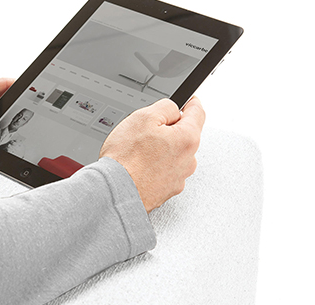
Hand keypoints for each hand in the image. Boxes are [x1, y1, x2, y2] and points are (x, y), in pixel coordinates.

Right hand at [99, 97, 204, 211]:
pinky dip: (155, 168)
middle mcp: (188, 161)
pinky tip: (139, 167)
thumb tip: (173, 109)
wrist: (115, 192)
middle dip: (169, 131)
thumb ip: (166, 107)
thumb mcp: (143, 117)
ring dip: (162, 151)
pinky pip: (165, 172)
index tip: (188, 101)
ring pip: (174, 155)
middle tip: (147, 132)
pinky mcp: (167, 190)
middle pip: (184, 136)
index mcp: (187, 139)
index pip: (198, 113)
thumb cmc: (126, 160)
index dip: (191, 103)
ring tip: (139, 153)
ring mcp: (179, 178)